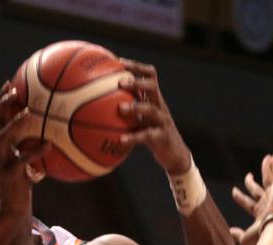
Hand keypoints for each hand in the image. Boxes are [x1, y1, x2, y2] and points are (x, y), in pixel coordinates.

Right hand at [0, 82, 48, 213]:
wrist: (11, 209)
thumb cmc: (21, 186)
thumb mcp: (27, 164)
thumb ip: (32, 148)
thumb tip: (54, 135)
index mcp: (2, 145)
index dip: (0, 100)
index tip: (9, 84)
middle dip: (1, 104)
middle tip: (14, 90)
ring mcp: (3, 160)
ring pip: (4, 136)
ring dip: (15, 122)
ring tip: (28, 112)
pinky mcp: (11, 173)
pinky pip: (23, 159)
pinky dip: (35, 151)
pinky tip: (48, 145)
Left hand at [117, 60, 191, 174]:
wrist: (174, 154)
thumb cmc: (152, 135)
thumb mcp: (141, 120)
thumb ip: (126, 111)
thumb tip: (97, 105)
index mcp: (154, 99)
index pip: (149, 76)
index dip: (136, 66)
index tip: (119, 62)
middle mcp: (159, 107)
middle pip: (152, 87)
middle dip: (136, 82)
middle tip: (120, 82)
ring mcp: (162, 122)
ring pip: (152, 110)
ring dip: (136, 107)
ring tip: (121, 108)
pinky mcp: (162, 137)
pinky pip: (147, 136)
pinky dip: (133, 138)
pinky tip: (121, 140)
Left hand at [229, 152, 272, 244]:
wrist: (272, 231)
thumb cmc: (260, 237)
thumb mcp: (245, 238)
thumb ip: (237, 234)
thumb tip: (230, 232)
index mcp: (260, 215)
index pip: (248, 203)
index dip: (240, 197)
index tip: (233, 190)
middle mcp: (268, 204)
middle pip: (258, 190)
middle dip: (251, 183)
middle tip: (247, 176)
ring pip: (270, 179)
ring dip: (269, 169)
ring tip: (268, 157)